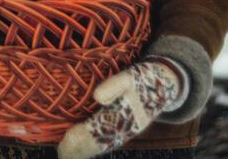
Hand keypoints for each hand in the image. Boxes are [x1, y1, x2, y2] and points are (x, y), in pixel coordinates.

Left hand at [57, 58, 185, 158]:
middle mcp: (126, 129)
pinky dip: (93, 147)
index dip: (83, 135)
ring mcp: (127, 132)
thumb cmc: (145, 77)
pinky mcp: (125, 131)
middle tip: (62, 150)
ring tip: (67, 152)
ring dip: (85, 150)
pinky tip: (81, 147)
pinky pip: (107, 143)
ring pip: (103, 146)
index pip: (100, 130)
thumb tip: (97, 96)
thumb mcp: (131, 75)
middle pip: (100, 143)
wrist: (165, 85)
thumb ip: (114, 85)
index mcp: (127, 116)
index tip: (67, 138)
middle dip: (80, 148)